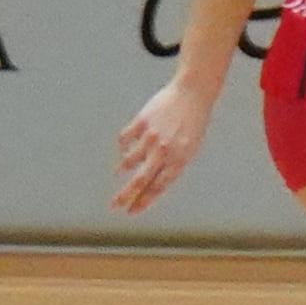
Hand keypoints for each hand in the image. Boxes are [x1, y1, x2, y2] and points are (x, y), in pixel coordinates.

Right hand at [110, 75, 216, 212]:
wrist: (193, 93)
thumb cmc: (193, 123)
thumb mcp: (189, 147)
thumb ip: (172, 165)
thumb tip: (151, 182)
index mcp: (179, 160)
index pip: (157, 187)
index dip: (143, 201)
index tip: (131, 211)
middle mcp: (164, 151)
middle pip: (140, 180)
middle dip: (125, 196)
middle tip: (112, 207)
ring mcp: (152, 136)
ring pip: (129, 160)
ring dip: (123, 168)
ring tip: (119, 172)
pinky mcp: (142, 121)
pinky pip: (125, 138)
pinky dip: (123, 145)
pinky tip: (124, 148)